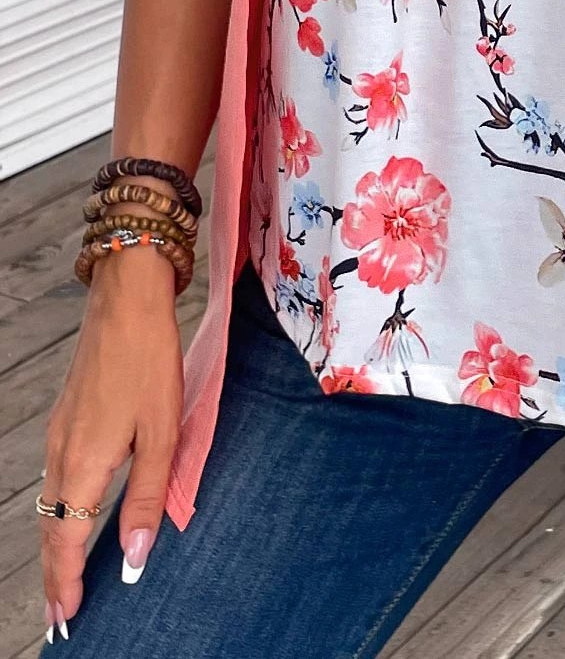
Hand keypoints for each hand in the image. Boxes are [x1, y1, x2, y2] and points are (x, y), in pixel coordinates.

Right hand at [40, 247, 182, 639]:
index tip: (67, 618)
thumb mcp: (161, 431)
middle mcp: (61, 453)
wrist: (126, 301)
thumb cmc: (149, 361)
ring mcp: (59, 434)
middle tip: (63, 615)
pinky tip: (75, 516)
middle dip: (54, 575)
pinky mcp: (66, 417)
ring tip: (68, 578)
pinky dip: (58, 511)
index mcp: (83, 463)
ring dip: (55, 544)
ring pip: (49, 504)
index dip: (64, 582)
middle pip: (48, 529)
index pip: (63, 540)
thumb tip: (133, 555)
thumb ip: (146, 494)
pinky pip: (55, 479)